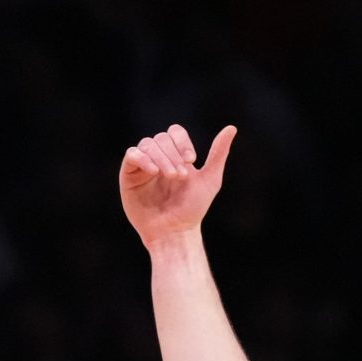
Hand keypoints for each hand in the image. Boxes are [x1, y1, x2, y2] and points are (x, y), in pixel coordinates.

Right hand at [119, 124, 236, 247]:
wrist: (175, 231)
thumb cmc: (192, 209)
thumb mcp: (210, 180)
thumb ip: (218, 154)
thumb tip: (232, 128)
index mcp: (177, 156)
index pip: (175, 132)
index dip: (182, 141)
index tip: (191, 160)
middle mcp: (159, 158)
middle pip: (161, 138)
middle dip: (173, 154)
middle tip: (182, 176)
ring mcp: (143, 165)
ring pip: (147, 144)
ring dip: (161, 158)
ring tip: (171, 176)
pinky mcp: (129, 174)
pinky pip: (132, 155)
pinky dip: (143, 158)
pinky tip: (153, 171)